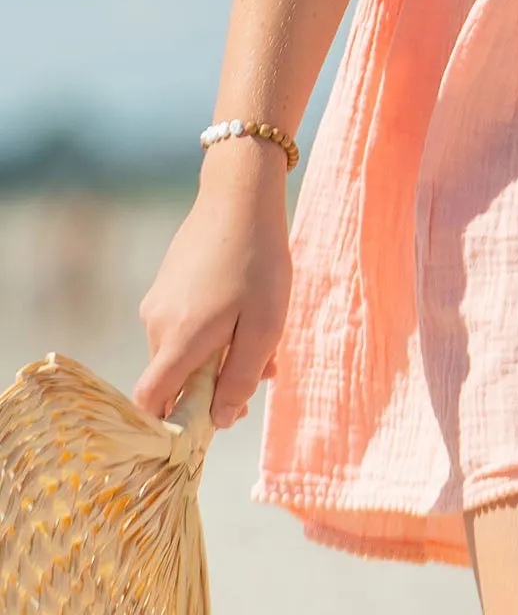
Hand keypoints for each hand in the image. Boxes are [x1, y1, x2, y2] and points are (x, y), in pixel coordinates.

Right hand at [134, 138, 292, 425]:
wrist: (240, 195)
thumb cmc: (257, 261)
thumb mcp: (264, 326)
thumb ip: (241, 378)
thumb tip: (219, 420)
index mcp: (176, 342)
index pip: (150, 402)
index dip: (171, 423)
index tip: (210, 420)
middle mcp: (156, 324)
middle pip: (174, 376)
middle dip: (214, 382)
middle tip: (264, 367)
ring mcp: (158, 300)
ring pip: (183, 347)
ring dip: (219, 352)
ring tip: (265, 331)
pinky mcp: (168, 280)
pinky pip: (185, 321)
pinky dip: (213, 327)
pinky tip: (249, 306)